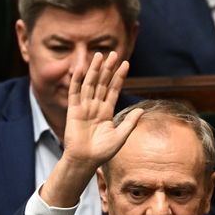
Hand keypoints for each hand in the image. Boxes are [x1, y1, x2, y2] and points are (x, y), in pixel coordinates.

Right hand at [39, 52, 141, 207]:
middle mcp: (95, 107)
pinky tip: (81, 68)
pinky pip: (75, 93)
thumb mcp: (120, 137)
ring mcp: (84, 107)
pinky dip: (77, 80)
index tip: (126, 64)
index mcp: (106, 112)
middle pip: (102, 83)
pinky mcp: (73, 111)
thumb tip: (141, 110)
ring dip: (94, 70)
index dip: (119, 77)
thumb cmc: (102, 152)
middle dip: (108, 68)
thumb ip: (130, 123)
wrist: (85, 161)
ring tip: (99, 55)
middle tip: (113, 53)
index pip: (114, 90)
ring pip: (90, 84)